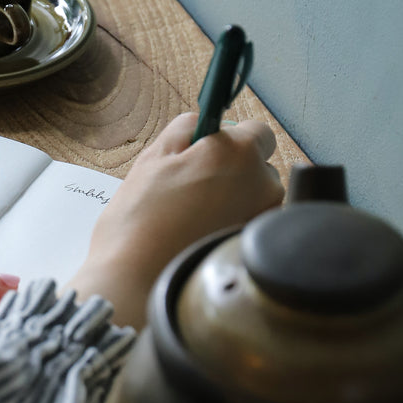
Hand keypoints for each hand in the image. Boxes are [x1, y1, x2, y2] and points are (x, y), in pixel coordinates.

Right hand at [65, 113, 282, 327]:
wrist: (138, 280)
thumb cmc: (140, 220)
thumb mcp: (153, 158)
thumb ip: (185, 128)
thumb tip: (203, 122)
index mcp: (238, 154)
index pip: (258, 130)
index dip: (232, 138)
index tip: (209, 150)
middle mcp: (263, 185)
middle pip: (258, 166)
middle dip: (232, 170)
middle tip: (191, 186)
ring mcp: (264, 220)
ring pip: (255, 197)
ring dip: (233, 199)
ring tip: (193, 216)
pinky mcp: (256, 248)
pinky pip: (249, 223)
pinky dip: (232, 224)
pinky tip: (200, 235)